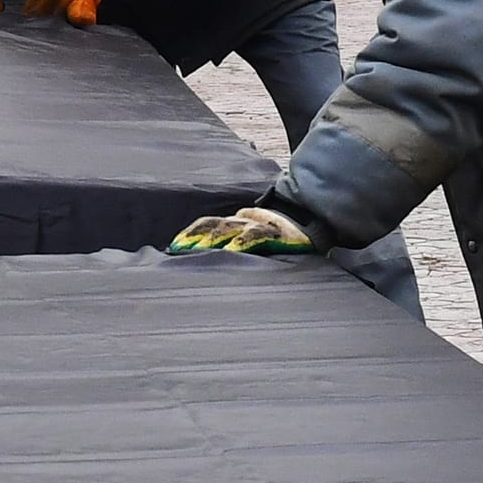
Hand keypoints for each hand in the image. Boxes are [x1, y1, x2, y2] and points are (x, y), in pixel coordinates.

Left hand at [170, 205, 318, 255]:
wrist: (310, 222)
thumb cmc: (277, 237)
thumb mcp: (251, 238)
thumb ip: (231, 245)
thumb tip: (204, 261)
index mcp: (235, 223)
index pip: (206, 224)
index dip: (189, 233)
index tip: (172, 247)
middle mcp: (243, 221)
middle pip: (212, 225)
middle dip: (193, 236)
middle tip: (176, 249)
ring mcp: (258, 225)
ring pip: (229, 228)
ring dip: (211, 239)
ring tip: (195, 250)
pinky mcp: (275, 233)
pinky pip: (255, 236)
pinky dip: (242, 242)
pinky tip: (231, 250)